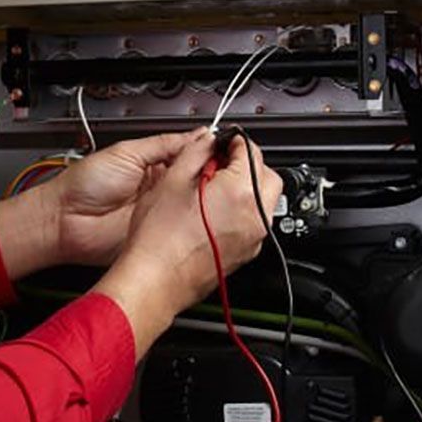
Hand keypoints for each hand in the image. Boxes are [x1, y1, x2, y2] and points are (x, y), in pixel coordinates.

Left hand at [43, 128, 212, 266]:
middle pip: (196, 180)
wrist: (64, 220)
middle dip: (211, 176)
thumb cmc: (84, 184)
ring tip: (216, 190)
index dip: (206, 153)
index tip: (226, 149)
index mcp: (153, 163)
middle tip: (225, 170)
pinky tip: (203, 214)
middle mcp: (160, 188)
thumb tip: (196, 134)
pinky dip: (192, 222)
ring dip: (204, 199)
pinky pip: (180, 226)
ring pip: (192, 203)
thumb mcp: (127, 152)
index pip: (189, 155)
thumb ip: (163, 144)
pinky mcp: (156, 232)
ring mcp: (159, 211)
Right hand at [95, 133, 283, 357]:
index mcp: (241, 192)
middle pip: (266, 175)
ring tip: (209, 190)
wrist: (155, 280)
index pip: (251, 150)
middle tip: (218, 163)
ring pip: (262, 200)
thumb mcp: (172, 180)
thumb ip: (196, 152)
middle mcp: (255, 216)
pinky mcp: (245, 254)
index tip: (221, 142)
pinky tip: (210, 213)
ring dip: (244, 188)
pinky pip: (252, 222)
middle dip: (246, 165)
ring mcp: (253, 238)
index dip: (234, 141)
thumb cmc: (159, 239)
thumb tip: (208, 142)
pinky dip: (240, 211)